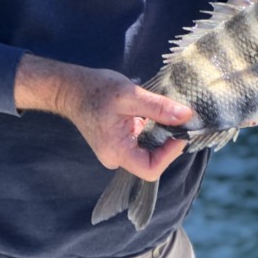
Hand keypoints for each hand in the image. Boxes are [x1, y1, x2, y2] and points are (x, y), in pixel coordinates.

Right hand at [15, 56, 192, 181]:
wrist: (70, 88)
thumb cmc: (96, 89)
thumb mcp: (130, 95)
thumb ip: (158, 107)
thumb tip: (186, 116)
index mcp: (116, 151)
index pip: (150, 169)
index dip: (170, 154)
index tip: (181, 131)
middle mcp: (116, 157)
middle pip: (152, 161)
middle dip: (168, 142)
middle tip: (179, 119)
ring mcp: (117, 151)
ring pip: (149, 151)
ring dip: (162, 134)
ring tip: (167, 113)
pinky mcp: (119, 142)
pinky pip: (142, 142)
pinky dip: (153, 129)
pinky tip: (155, 113)